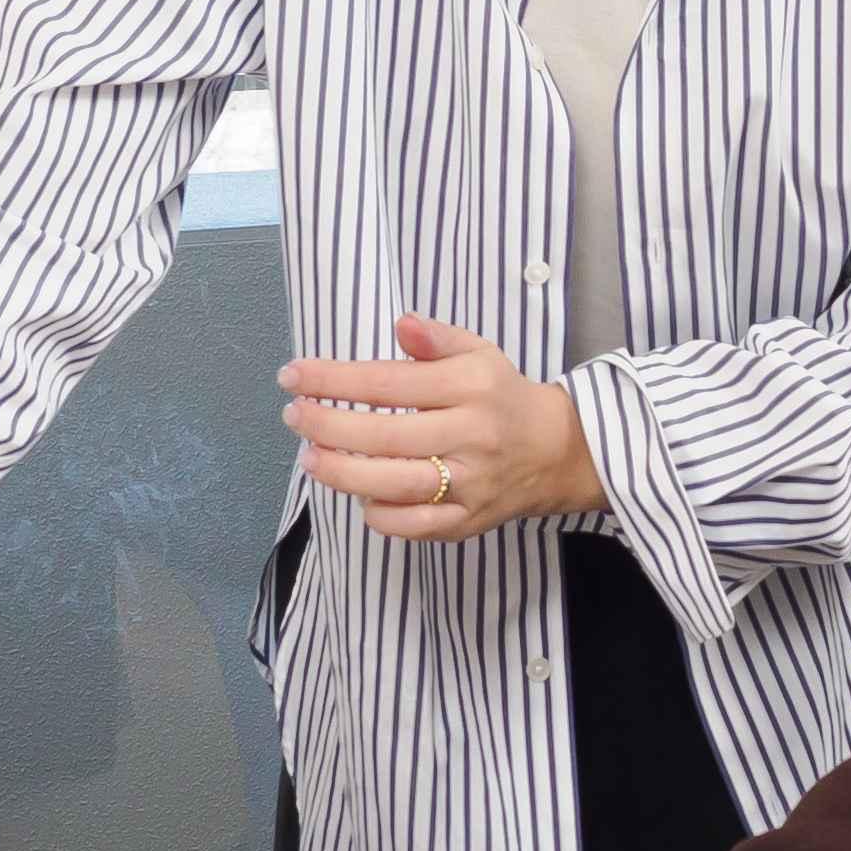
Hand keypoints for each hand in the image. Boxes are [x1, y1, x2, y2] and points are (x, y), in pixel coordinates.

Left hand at [281, 315, 604, 541]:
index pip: (388, 383)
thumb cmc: (502, 397)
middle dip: (327, 426)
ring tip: (309, 458)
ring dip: (343, 473)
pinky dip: (381, 515)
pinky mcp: (468, 520)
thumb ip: (437, 339)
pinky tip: (359, 496)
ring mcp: (471, 483)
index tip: (293, 375)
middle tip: (294, 416)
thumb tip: (401, 324)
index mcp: (471, 387)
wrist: (556, 452)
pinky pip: (416, 526)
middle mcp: (472, 435)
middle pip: (385, 436)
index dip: (333, 380)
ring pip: (396, 484)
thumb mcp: (479, 353)